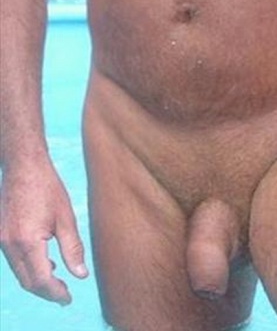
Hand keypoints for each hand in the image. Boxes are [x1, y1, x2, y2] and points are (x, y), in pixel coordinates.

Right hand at [0, 157, 88, 304]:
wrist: (23, 166)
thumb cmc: (47, 187)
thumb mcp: (66, 217)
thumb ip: (73, 248)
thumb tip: (81, 275)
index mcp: (28, 242)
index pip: (40, 281)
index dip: (55, 293)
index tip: (68, 298)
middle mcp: (10, 245)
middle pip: (27, 282)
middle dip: (46, 292)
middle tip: (65, 295)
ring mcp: (2, 240)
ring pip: (19, 273)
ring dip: (37, 281)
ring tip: (57, 281)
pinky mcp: (1, 234)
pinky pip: (14, 261)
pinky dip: (28, 268)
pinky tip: (45, 262)